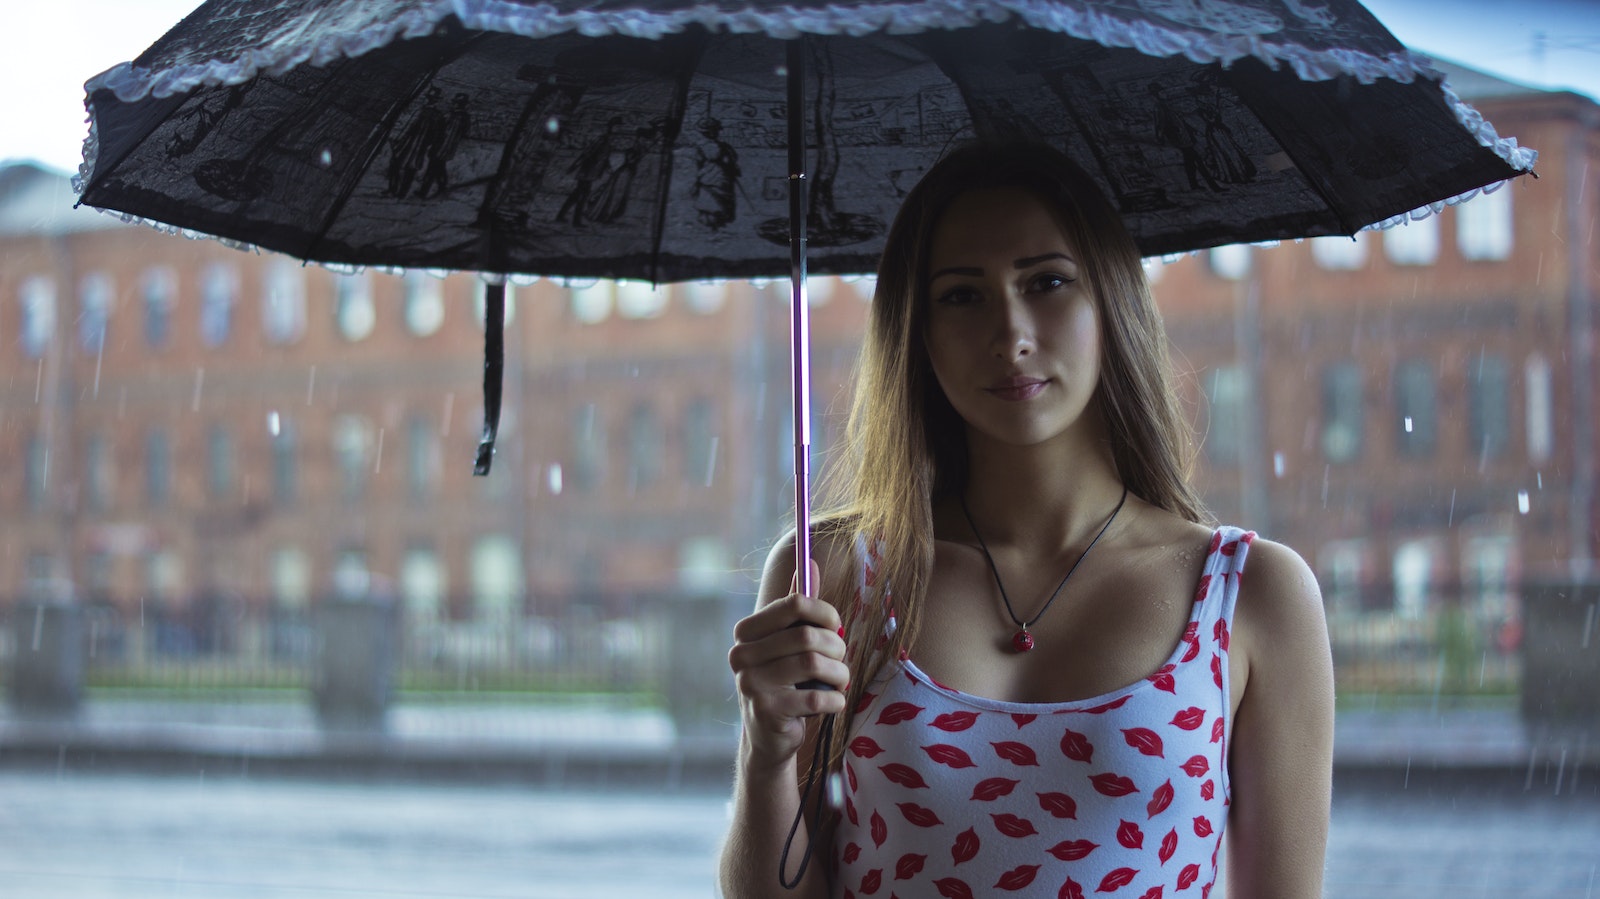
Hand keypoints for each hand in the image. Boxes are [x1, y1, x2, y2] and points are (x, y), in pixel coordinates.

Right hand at [728, 562, 849, 766]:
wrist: (768, 736)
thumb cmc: (785, 682)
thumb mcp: (789, 643)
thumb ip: (799, 607)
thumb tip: (810, 562)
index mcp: (746, 632)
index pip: (794, 603)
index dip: (824, 611)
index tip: (835, 624)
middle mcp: (741, 655)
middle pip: (807, 635)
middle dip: (836, 647)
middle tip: (841, 659)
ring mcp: (750, 684)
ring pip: (814, 664)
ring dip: (839, 674)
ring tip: (839, 681)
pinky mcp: (767, 711)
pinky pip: (817, 698)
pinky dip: (835, 699)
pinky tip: (833, 702)